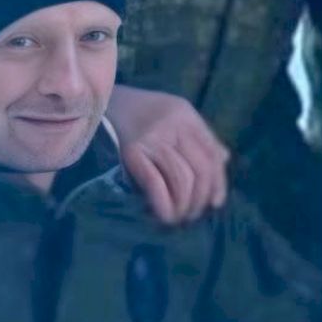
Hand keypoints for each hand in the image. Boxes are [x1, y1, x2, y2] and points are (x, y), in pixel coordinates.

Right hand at [106, 85, 229, 224]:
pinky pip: (156, 183)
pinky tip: (163, 215)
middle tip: (192, 215)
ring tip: (178, 217)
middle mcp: (172, 124)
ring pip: (181, 177)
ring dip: (183, 205)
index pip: (212, 153)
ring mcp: (151, 138)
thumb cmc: (137, 112)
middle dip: (199, 198)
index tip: (214, 203)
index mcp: (185, 115)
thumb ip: (197, 135)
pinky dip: (164, 204)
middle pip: (199, 168)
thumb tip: (223, 160)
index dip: (218, 183)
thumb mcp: (172, 114)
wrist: (98, 104)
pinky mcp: (131, 152)